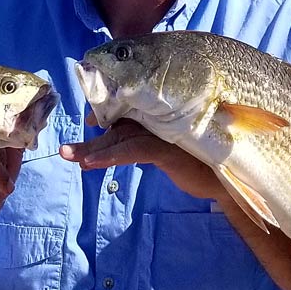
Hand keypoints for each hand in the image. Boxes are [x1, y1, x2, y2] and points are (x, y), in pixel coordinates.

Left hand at [62, 121, 224, 203]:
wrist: (227, 179)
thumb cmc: (198, 160)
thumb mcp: (169, 148)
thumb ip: (146, 141)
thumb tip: (113, 143)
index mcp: (159, 115)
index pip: (125, 110)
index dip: (103, 115)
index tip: (88, 123)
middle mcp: (160, 117)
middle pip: (117, 123)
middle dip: (90, 139)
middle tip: (63, 150)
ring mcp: (164, 130)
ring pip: (120, 136)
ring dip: (92, 148)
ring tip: (67, 155)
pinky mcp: (168, 148)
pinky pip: (133, 150)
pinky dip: (111, 156)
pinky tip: (91, 164)